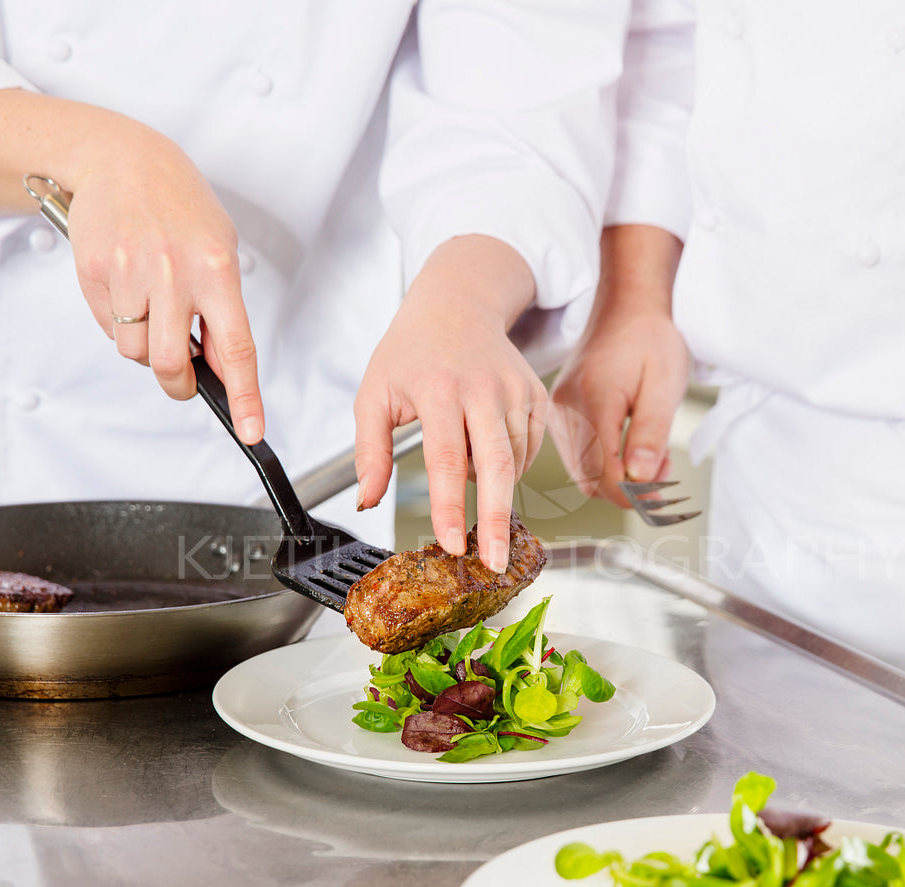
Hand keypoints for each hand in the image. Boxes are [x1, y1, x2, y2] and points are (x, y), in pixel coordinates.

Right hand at [66, 139, 262, 443]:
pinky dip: (120, 322)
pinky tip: (127, 288)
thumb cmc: (179, 208)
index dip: (245, 396)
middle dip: (177, 383)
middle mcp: (173, 272)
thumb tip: (222, 372)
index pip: (236, 348)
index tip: (251, 431)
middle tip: (182, 378)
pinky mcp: (93, 271)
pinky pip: (107, 326)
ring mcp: (129, 271)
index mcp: (217, 269)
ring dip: (145, 347)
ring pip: (135, 350)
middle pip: (170, 363)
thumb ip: (222, 312)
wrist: (122, 158)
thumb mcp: (219, 252)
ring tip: (151, 309)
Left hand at [353, 236, 542, 572]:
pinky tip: (486, 446)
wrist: (458, 304)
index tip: (452, 545)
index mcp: (439, 390)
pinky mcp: (536, 395)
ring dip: (491, 484)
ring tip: (465, 462)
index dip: (448, 507)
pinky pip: (528, 450)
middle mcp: (483, 390)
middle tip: (495, 564)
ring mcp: (515, 391)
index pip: (445, 461)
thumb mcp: (374, 394)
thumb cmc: (410, 351)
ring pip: (512, 462)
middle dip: (495, 520)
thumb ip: (369, 451)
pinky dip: (509, 465)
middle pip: (495, 468)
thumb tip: (367, 500)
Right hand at [551, 302, 689, 507]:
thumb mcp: (664, 386)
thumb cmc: (651, 340)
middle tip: (661, 469)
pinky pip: (577, 455)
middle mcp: (567, 409)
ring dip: (617, 477)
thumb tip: (640, 480)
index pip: (604, 473)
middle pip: (589, 479)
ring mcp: (559, 411)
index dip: (632, 495)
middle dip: (627, 488)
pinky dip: (604, 463)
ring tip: (650, 454)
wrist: (627, 307)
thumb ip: (650, 434)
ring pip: (581, 472)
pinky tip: (630, 446)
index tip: (660, 496)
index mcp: (594, 401)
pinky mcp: (560, 412)